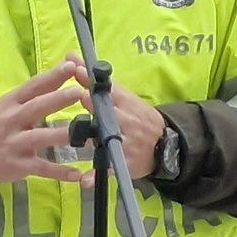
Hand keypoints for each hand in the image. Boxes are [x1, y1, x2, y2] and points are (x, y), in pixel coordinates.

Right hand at [0, 60, 92, 186]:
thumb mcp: (9, 104)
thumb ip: (35, 92)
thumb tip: (63, 71)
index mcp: (11, 102)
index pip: (33, 86)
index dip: (52, 76)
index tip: (71, 66)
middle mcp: (12, 121)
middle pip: (37, 108)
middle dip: (58, 100)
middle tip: (79, 93)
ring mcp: (15, 143)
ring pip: (41, 138)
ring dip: (64, 135)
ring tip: (87, 134)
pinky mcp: (18, 165)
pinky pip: (42, 168)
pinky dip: (60, 172)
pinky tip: (77, 174)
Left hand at [61, 54, 163, 179]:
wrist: (166, 145)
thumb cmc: (137, 117)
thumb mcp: (122, 97)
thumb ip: (95, 80)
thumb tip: (70, 55)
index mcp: (127, 105)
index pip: (111, 91)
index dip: (94, 82)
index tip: (79, 72)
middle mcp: (129, 123)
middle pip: (113, 114)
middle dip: (99, 107)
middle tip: (83, 97)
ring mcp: (128, 144)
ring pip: (113, 140)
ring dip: (101, 137)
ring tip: (87, 135)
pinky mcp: (125, 164)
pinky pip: (110, 170)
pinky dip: (97, 175)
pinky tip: (84, 181)